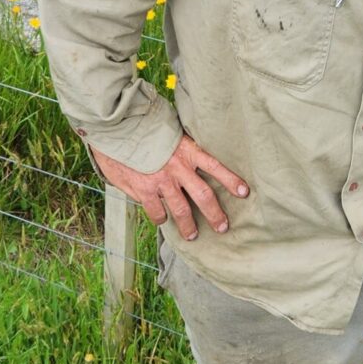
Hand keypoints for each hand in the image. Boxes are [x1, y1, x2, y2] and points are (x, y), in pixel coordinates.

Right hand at [91, 133, 249, 242]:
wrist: (117, 128)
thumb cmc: (143, 127)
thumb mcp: (168, 131)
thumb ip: (179, 146)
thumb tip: (189, 154)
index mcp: (187, 150)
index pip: (215, 166)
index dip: (231, 180)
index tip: (244, 192)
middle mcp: (178, 168)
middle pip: (204, 196)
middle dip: (215, 215)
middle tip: (222, 228)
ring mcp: (162, 181)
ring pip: (182, 211)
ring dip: (188, 226)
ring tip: (192, 236)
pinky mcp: (145, 190)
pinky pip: (156, 212)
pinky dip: (160, 218)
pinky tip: (162, 221)